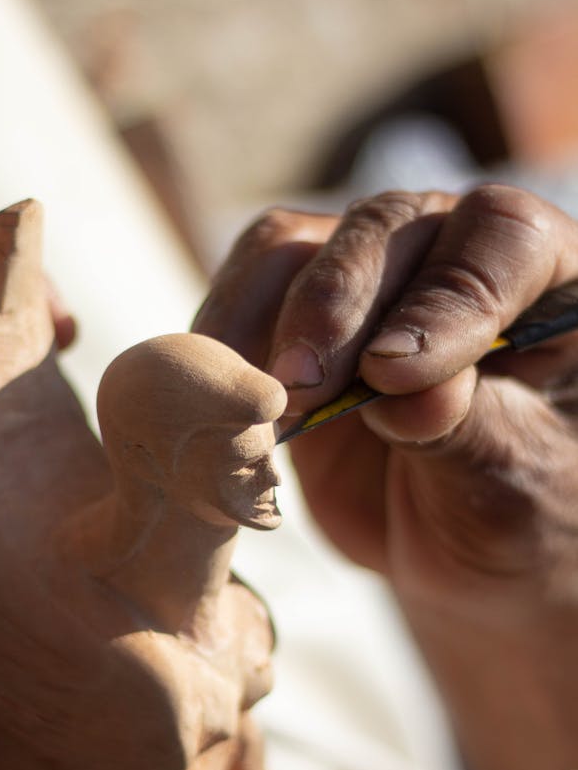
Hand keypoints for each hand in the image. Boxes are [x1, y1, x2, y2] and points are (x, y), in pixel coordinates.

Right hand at [194, 185, 577, 769]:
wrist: (452, 545)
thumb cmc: (511, 516)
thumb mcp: (510, 493)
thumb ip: (469, 432)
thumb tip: (406, 393)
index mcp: (551, 284)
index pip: (504, 238)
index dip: (450, 294)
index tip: (396, 378)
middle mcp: (458, 254)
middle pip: (389, 223)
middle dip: (336, 306)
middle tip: (302, 391)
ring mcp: (373, 274)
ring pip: (302, 244)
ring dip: (268, 320)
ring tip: (266, 402)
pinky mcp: (297, 308)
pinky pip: (248, 285)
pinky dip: (224, 337)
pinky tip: (224, 396)